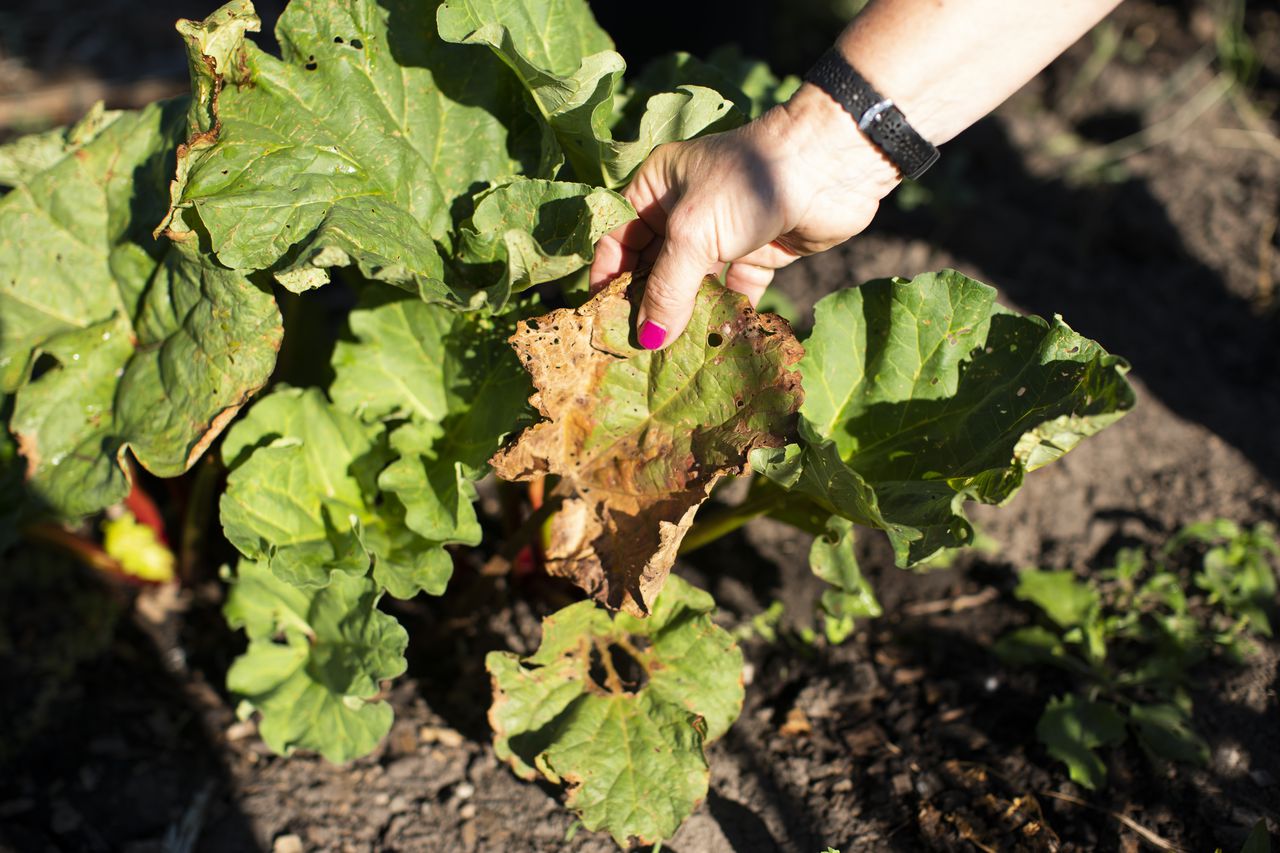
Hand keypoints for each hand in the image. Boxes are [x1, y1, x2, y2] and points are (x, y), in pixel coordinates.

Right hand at [589, 83, 901, 349]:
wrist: (828, 165)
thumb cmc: (746, 182)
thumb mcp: (693, 234)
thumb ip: (667, 289)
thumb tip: (649, 341)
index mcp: (655, 190)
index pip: (618, 241)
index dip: (608, 282)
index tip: (601, 324)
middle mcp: (683, 213)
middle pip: (653, 269)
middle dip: (646, 308)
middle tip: (635, 353)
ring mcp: (722, 236)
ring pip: (692, 285)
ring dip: (683, 318)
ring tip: (668, 360)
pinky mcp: (757, 255)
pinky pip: (732, 293)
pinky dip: (725, 316)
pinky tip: (713, 345)